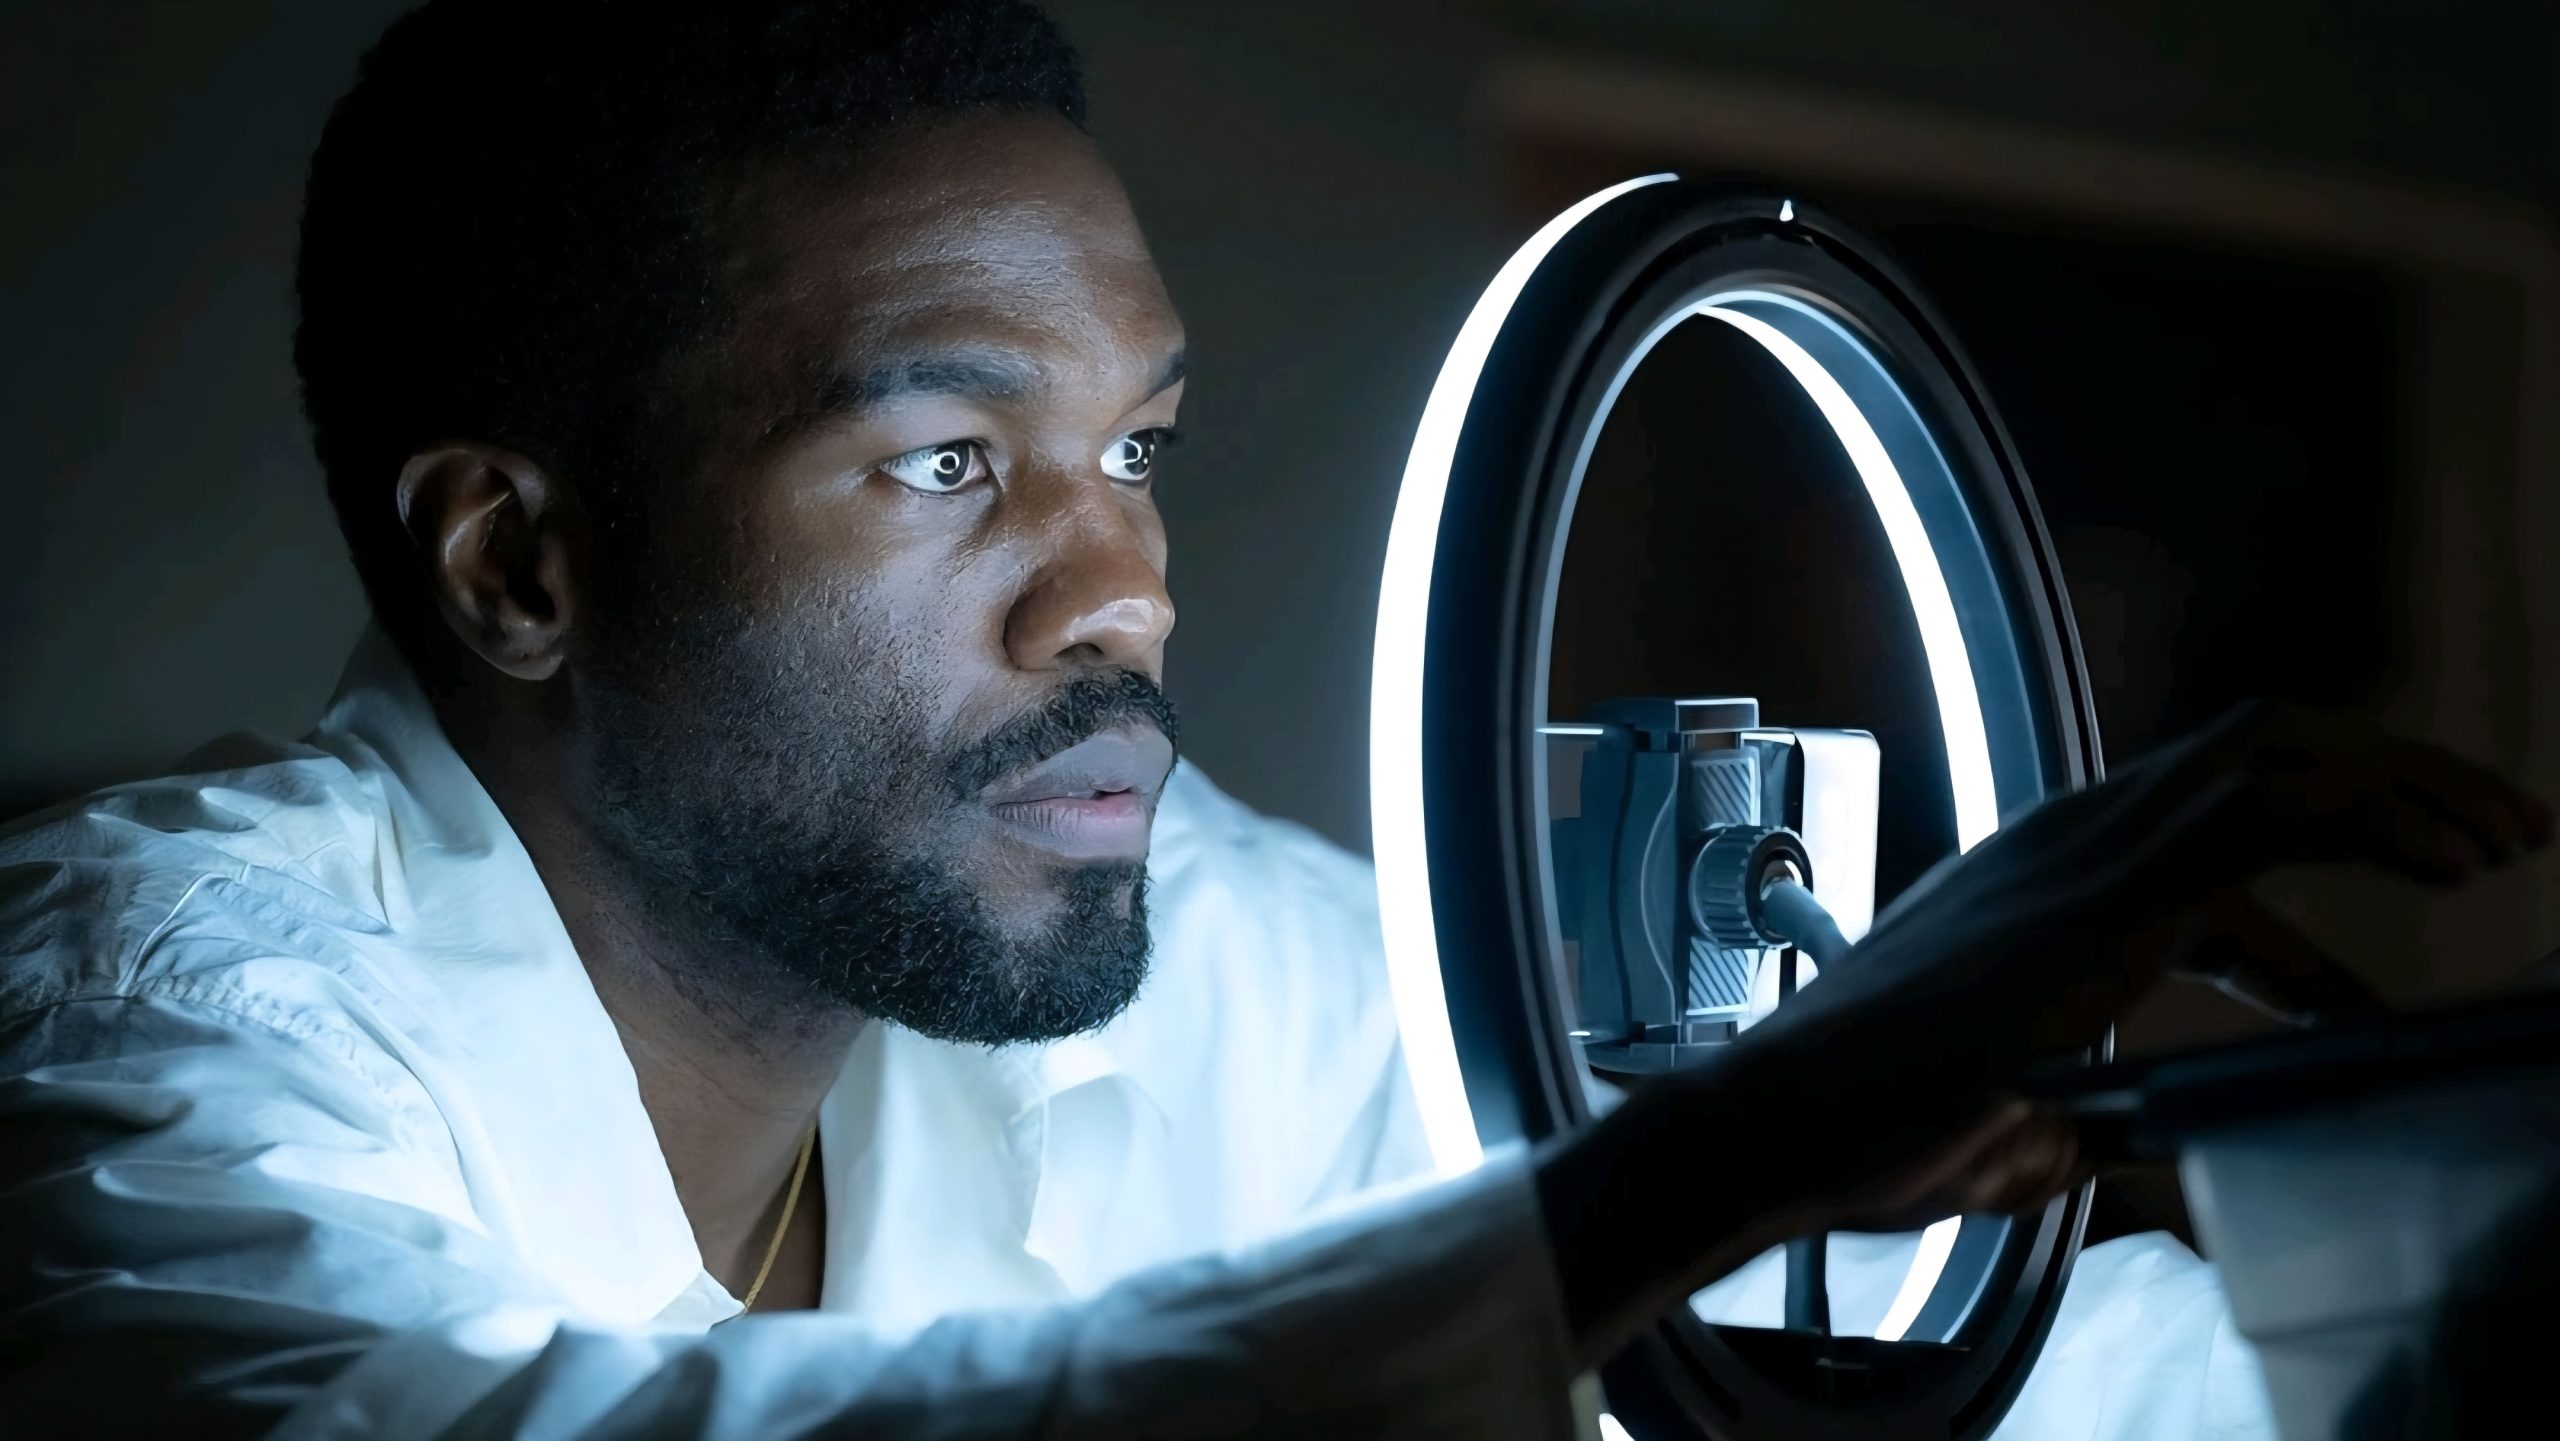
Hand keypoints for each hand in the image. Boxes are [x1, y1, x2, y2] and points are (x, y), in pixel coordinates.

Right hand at [1538, 702, 2548, 1359]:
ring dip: (2406, 786)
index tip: (2422, 886)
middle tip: (2494, 836)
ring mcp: (2081, 857)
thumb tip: (2131, 1134)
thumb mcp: (2014, 1107)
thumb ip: (2084, 1106)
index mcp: (2047, 872)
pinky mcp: (2099, 903)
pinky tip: (2447, 870)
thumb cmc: (1871, 1125)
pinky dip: (2374, 823)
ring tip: (2498, 841)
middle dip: (2394, 777)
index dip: (2337, 827)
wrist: (1776, 1119)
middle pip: (2261, 744)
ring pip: (2276, 755)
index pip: (2212, 797)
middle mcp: (2067, 838)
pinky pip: (2264, 817)